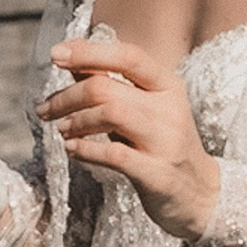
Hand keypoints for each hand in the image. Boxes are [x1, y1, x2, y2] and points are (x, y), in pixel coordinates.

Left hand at [39, 35, 219, 241]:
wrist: (201, 194)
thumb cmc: (164, 147)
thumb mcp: (146, 109)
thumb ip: (113, 85)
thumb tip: (71, 60)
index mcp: (168, 86)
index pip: (128, 56)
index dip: (89, 52)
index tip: (56, 55)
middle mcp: (170, 108)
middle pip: (107, 88)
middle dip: (67, 96)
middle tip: (46, 109)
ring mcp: (166, 141)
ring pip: (110, 114)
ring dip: (75, 121)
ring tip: (60, 129)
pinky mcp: (157, 174)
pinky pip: (114, 155)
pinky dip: (85, 149)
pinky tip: (72, 150)